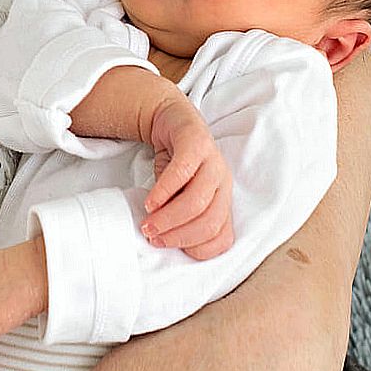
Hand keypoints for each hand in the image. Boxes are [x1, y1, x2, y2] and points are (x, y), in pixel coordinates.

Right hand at [141, 92, 233, 260]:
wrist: (173, 121)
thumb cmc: (177, 165)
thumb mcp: (180, 196)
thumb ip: (179, 217)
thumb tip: (164, 240)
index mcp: (223, 202)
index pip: (222, 239)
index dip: (193, 249)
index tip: (166, 246)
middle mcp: (223, 185)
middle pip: (210, 223)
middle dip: (178, 236)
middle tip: (153, 237)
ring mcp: (213, 163)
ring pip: (197, 202)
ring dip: (168, 218)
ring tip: (147, 222)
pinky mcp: (197, 145)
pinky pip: (182, 173)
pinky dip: (163, 192)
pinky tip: (149, 202)